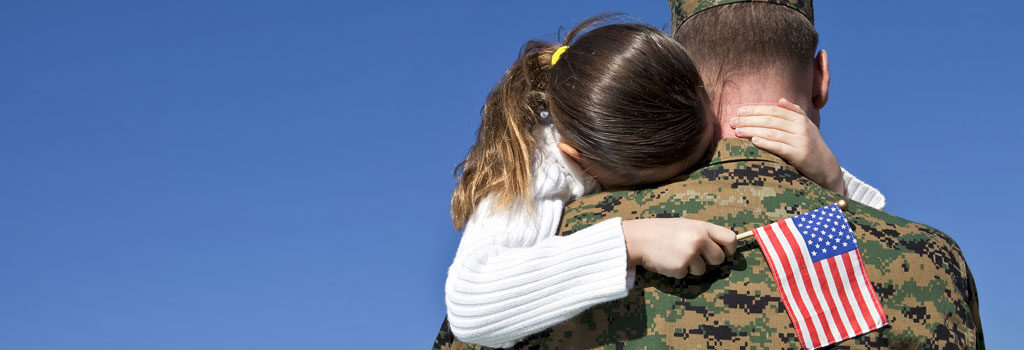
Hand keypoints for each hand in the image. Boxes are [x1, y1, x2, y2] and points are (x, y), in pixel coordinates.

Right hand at [621, 218, 736, 277]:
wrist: (639, 238)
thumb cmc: (662, 231)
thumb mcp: (685, 225)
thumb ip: (704, 234)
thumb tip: (722, 248)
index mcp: (702, 227)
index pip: (730, 239)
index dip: (730, 249)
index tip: (725, 253)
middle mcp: (699, 240)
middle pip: (720, 258)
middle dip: (710, 261)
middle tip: (695, 257)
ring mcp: (690, 254)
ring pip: (703, 270)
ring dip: (692, 267)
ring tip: (677, 256)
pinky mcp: (681, 267)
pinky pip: (687, 275)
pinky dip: (679, 271)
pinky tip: (669, 261)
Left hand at [731, 98, 845, 194]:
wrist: (826, 167)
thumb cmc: (811, 145)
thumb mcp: (806, 126)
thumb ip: (794, 112)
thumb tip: (780, 99)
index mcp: (800, 118)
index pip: (774, 111)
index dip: (755, 110)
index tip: (739, 111)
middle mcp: (801, 127)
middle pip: (770, 120)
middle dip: (749, 120)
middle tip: (732, 121)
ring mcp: (800, 141)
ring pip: (772, 133)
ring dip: (752, 131)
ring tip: (737, 131)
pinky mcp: (800, 155)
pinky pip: (780, 147)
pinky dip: (766, 143)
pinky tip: (754, 141)